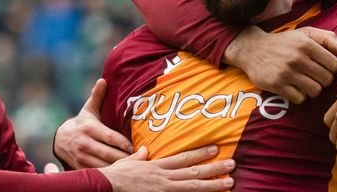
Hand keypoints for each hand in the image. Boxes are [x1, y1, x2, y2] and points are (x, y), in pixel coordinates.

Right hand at [54, 79, 132, 167]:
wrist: (60, 139)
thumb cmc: (82, 123)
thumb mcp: (88, 110)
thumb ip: (97, 96)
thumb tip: (103, 80)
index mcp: (89, 128)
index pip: (110, 137)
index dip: (124, 143)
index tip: (136, 146)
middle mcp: (84, 143)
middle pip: (109, 153)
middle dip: (125, 157)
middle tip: (140, 158)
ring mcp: (81, 156)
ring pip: (103, 165)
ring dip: (119, 167)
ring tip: (134, 166)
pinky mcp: (79, 167)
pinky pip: (97, 172)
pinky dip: (109, 173)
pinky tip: (121, 172)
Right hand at [99, 145, 234, 191]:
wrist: (104, 187)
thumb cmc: (114, 177)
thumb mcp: (127, 163)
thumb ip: (139, 157)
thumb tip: (144, 150)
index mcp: (158, 167)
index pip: (183, 158)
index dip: (201, 153)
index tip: (216, 148)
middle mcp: (164, 178)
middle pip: (194, 172)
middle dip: (214, 168)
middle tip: (232, 164)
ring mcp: (163, 190)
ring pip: (193, 186)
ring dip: (212, 185)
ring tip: (230, 182)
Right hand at [224, 26, 336, 103]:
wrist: (253, 49)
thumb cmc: (285, 42)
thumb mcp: (305, 33)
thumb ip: (327, 38)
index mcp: (307, 44)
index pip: (334, 64)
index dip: (332, 68)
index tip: (324, 67)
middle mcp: (297, 58)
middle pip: (326, 79)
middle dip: (324, 80)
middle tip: (316, 77)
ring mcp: (287, 73)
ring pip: (315, 91)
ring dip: (313, 89)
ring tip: (307, 83)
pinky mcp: (277, 85)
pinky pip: (300, 99)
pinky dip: (300, 96)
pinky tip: (295, 88)